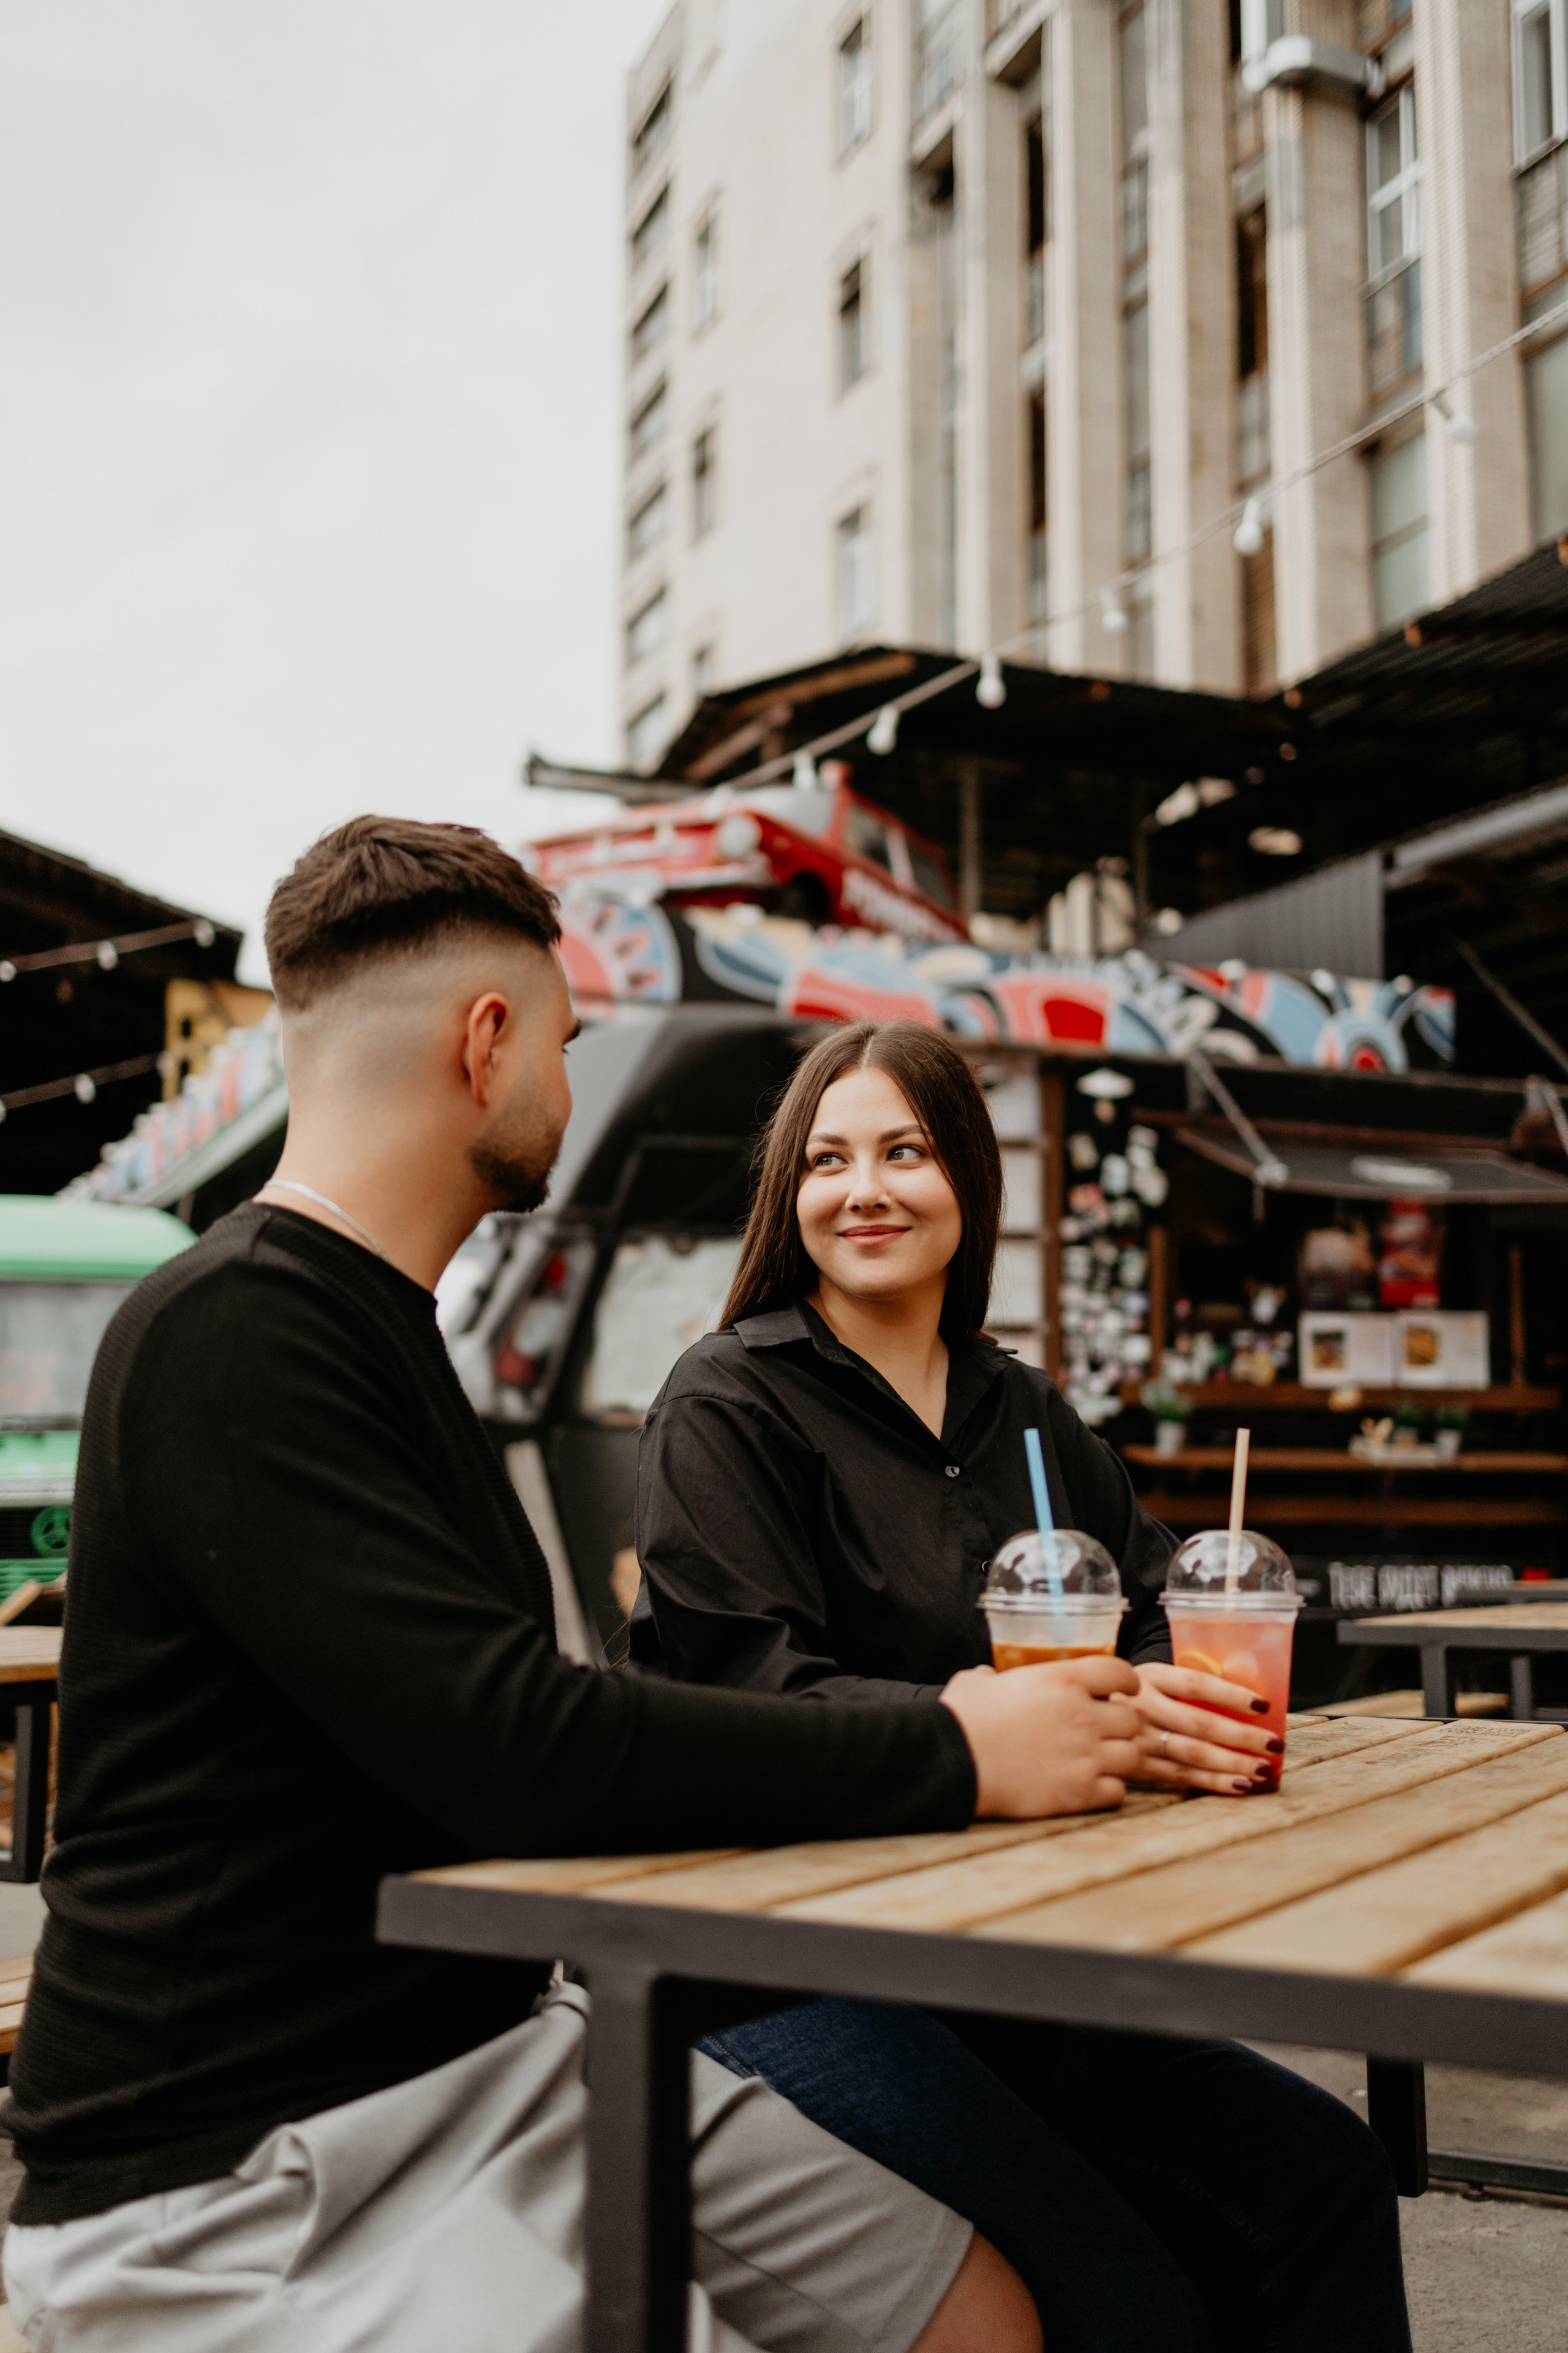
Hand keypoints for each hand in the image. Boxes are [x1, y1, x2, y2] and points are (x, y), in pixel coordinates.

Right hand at [940, 1657, 1142, 1818]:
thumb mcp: (977, 1682)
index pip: (1120, 1672)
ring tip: (1097, 1761)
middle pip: (1131, 1719)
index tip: (1121, 1689)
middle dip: (1119, 1725)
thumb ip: (992, 1676)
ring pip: (1132, 1756)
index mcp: (1062, 1680)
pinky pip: (1117, 1792)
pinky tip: (1087, 1786)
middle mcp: (1082, 1716)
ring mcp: (1085, 1756)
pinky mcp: (1080, 1792)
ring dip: (1118, 1758)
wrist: (953, 1762)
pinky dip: (1107, 1790)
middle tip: (1101, 1731)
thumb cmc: (962, 1718)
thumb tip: (987, 1677)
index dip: (1125, 1680)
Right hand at [1128, 1661, 1282, 1795]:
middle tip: (1273, 1744)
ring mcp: (1138, 1740)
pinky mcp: (1137, 1768)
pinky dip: (1213, 1783)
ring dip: (1233, 1763)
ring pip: (1193, 1755)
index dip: (1230, 1695)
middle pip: (1200, 1724)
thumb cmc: (1129, 1694)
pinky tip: (1239, 1785)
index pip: (1195, 1683)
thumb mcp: (1147, 1676)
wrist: (1076, 1716)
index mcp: (1147, 1677)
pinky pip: (1182, 1776)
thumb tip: (1242, 1676)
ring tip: (1263, 1769)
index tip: (1262, 1705)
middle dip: (1242, 1736)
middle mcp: (1142, 1708)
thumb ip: (1182, 1681)